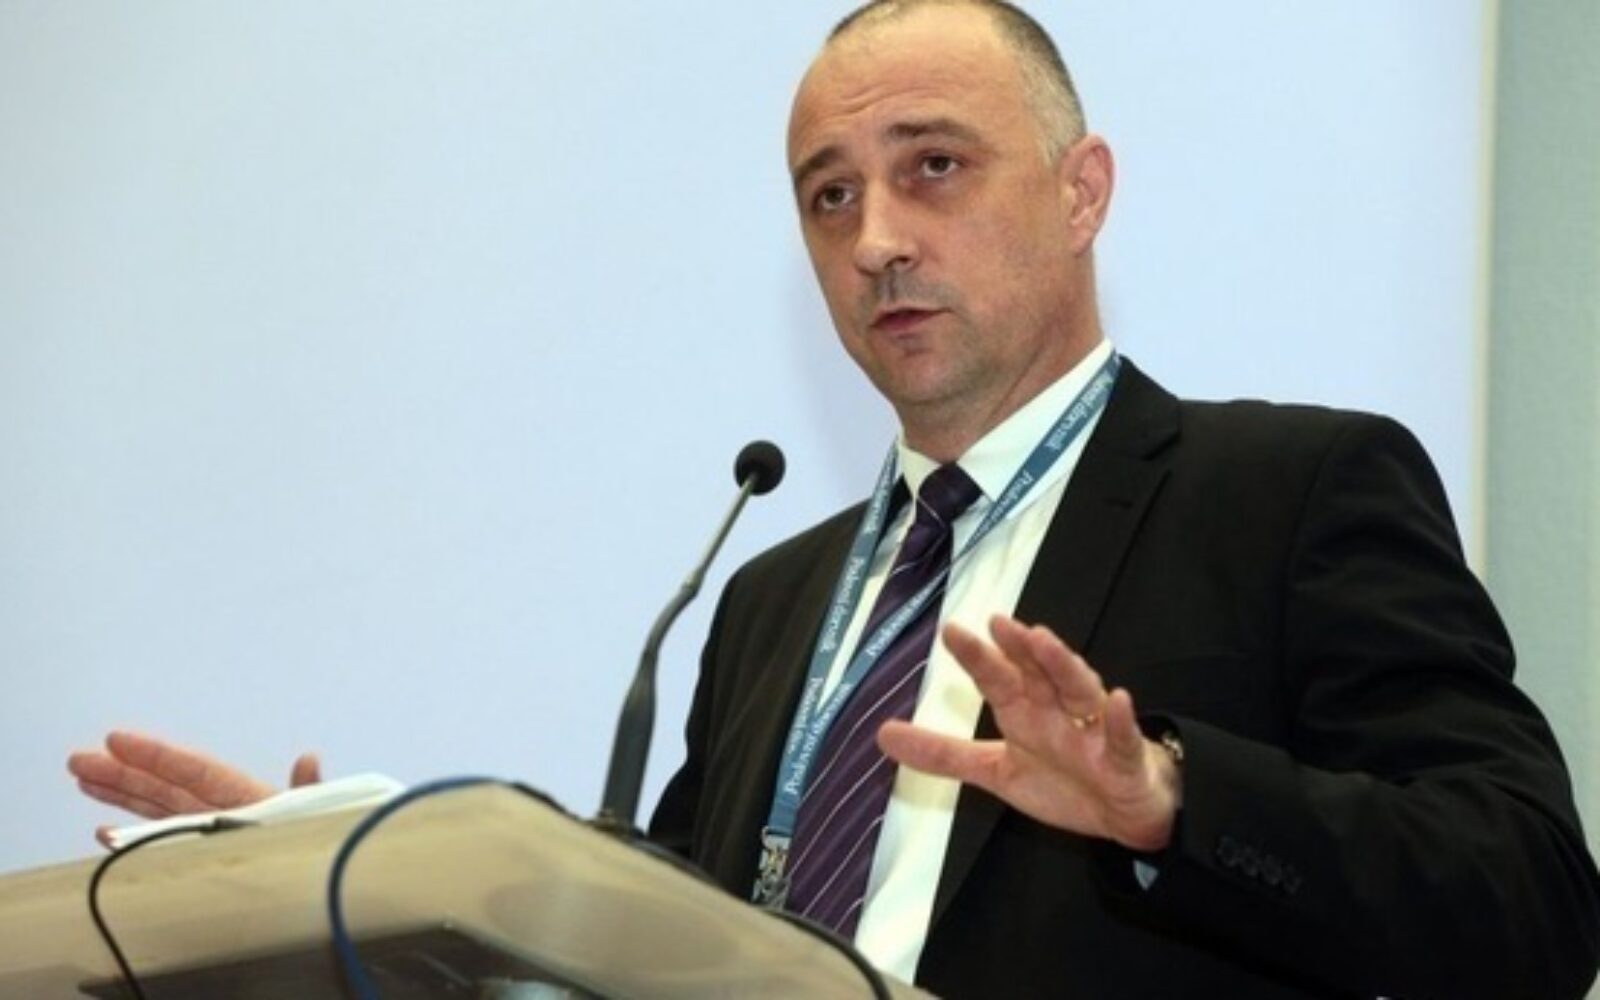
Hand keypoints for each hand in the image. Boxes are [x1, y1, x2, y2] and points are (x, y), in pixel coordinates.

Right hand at [67, 731, 320, 846]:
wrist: (321, 880)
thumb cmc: (319, 840)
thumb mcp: (314, 813)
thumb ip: (305, 788)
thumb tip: (310, 760)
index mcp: (244, 794)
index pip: (192, 770)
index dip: (155, 755)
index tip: (117, 739)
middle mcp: (221, 809)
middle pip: (164, 787)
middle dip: (122, 772)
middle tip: (78, 759)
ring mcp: (209, 831)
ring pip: (156, 809)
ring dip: (119, 796)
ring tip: (83, 779)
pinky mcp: (202, 855)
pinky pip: (161, 844)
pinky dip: (132, 839)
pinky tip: (106, 832)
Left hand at [878, 615, 1180, 851]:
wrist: (1125, 814)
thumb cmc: (1065, 780)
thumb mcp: (996, 771)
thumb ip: (944, 754)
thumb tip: (882, 734)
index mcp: (1025, 712)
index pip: (998, 679)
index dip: (977, 657)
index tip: (951, 631)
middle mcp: (1057, 711)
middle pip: (1037, 674)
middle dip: (1019, 649)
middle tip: (999, 623)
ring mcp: (1092, 732)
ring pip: (1078, 691)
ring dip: (1062, 666)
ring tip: (1043, 642)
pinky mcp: (1125, 759)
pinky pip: (1122, 738)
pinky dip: (1119, 720)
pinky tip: (1116, 700)